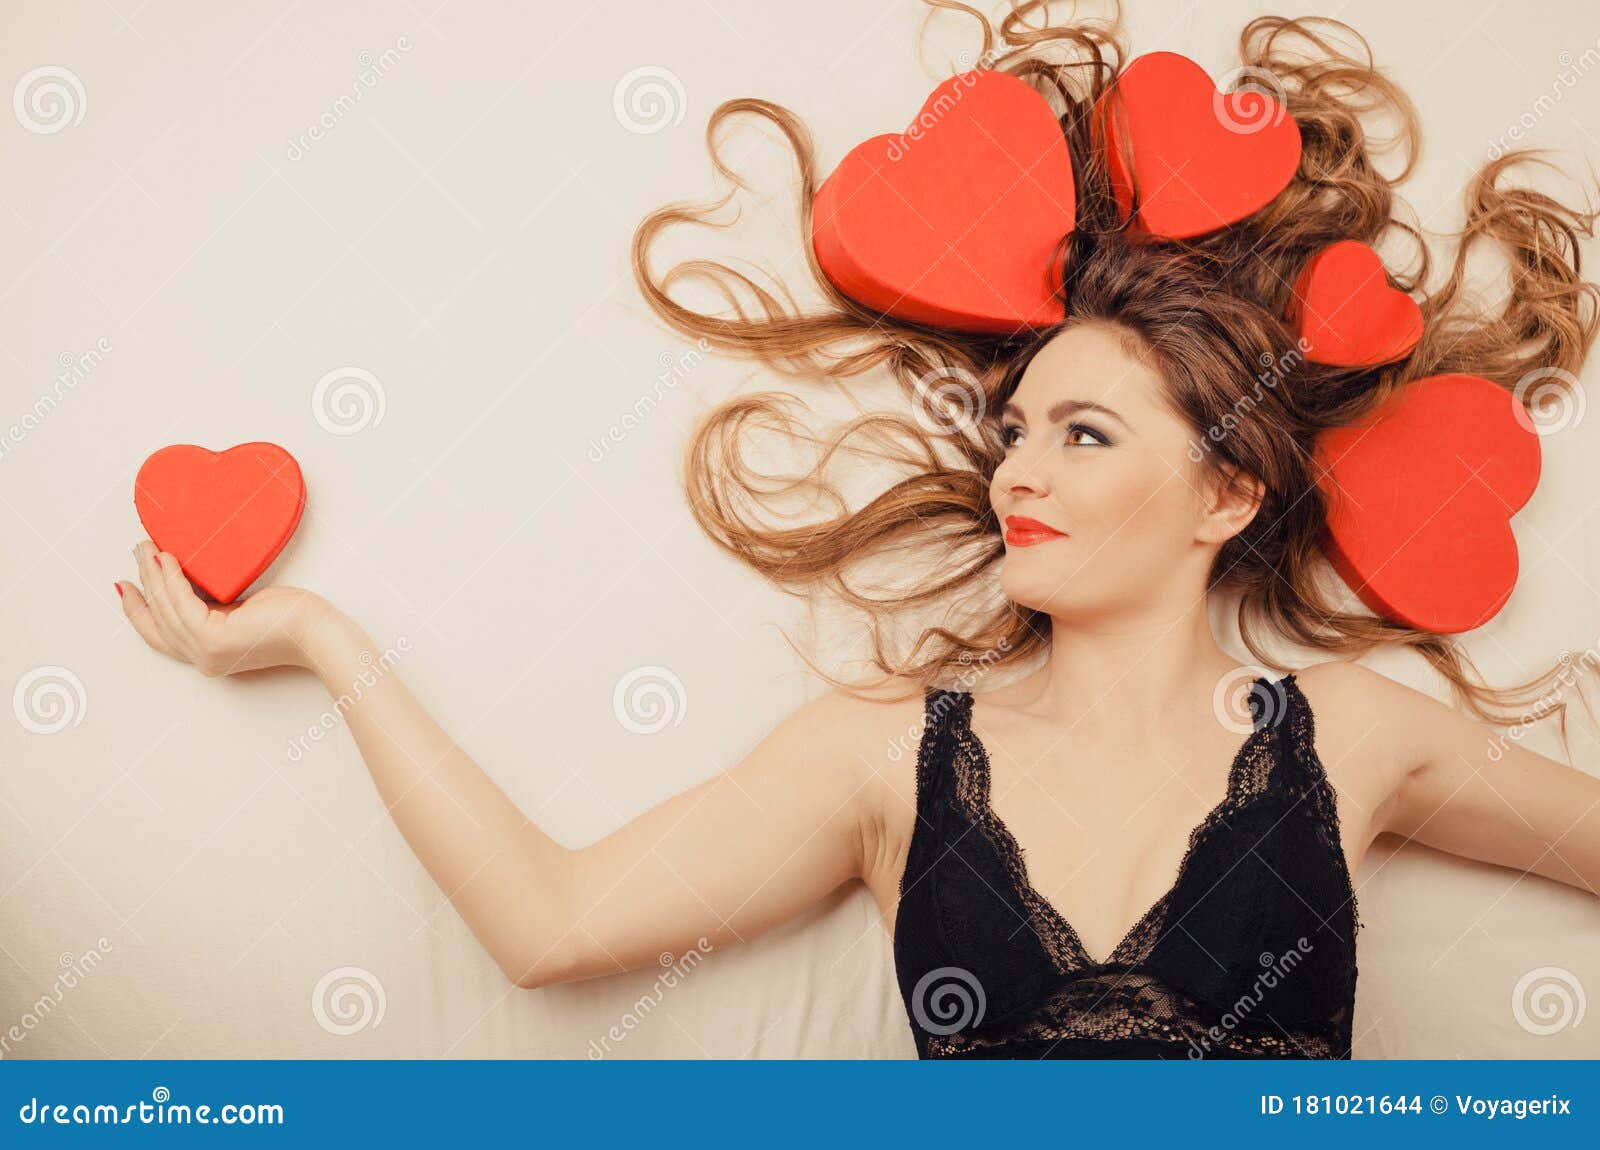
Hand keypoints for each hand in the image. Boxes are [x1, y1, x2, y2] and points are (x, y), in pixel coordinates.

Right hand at [115, 540, 330, 675]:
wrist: (319, 633)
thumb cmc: (293, 619)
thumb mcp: (243, 610)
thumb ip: (217, 605)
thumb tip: (197, 581)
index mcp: (209, 654)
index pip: (160, 635)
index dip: (138, 611)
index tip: (125, 585)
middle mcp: (204, 659)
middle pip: (156, 621)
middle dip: (142, 584)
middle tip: (137, 552)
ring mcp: (208, 653)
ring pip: (166, 610)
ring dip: (152, 575)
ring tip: (146, 547)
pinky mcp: (216, 640)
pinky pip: (182, 604)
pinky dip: (171, 579)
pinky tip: (167, 558)